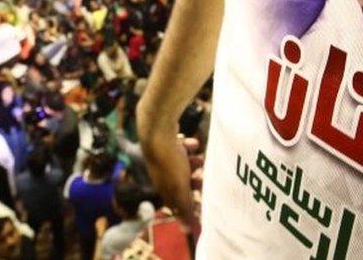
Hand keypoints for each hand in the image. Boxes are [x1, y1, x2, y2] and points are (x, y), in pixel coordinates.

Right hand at [138, 122, 201, 239]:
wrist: (158, 130)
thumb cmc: (169, 161)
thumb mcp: (180, 189)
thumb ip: (185, 208)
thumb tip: (188, 232)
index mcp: (163, 188)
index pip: (176, 204)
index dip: (190, 207)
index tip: (204, 207)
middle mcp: (161, 173)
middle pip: (182, 183)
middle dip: (195, 182)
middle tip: (204, 179)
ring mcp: (164, 157)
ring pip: (184, 164)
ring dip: (194, 163)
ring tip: (199, 158)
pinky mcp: (168, 141)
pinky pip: (182, 147)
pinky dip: (189, 146)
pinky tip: (191, 143)